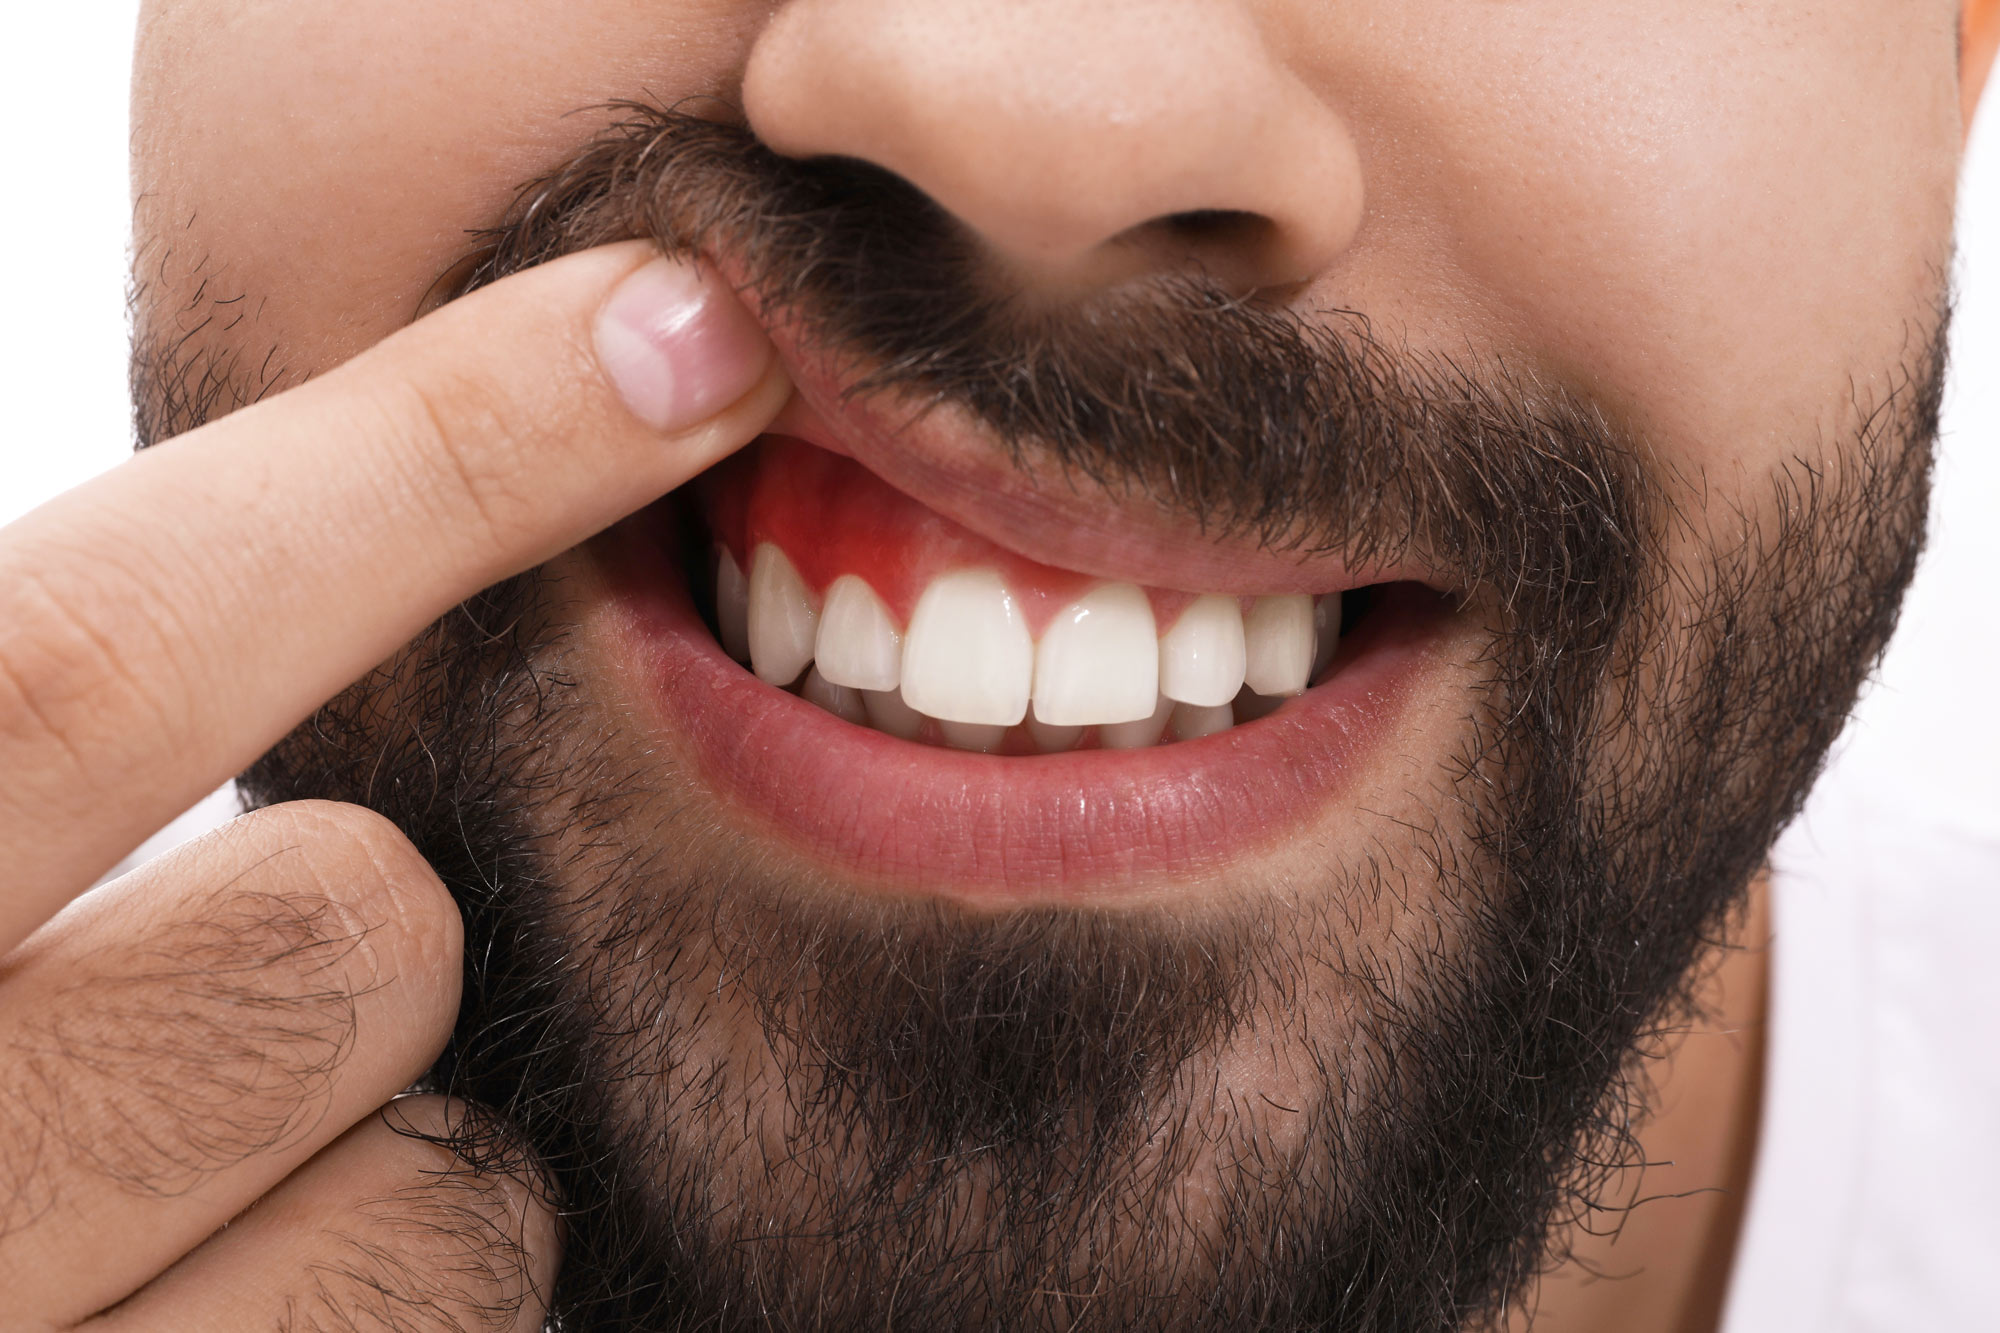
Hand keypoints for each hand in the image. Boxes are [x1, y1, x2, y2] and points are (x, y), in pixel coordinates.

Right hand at [0, 242, 788, 1326]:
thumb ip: (55, 709)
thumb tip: (474, 456)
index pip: (93, 655)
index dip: (426, 459)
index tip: (680, 328)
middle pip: (337, 933)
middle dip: (382, 907)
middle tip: (271, 957)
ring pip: (445, 1194)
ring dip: (409, 1142)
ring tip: (219, 1177)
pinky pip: (457, 1324)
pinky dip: (419, 1287)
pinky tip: (252, 1294)